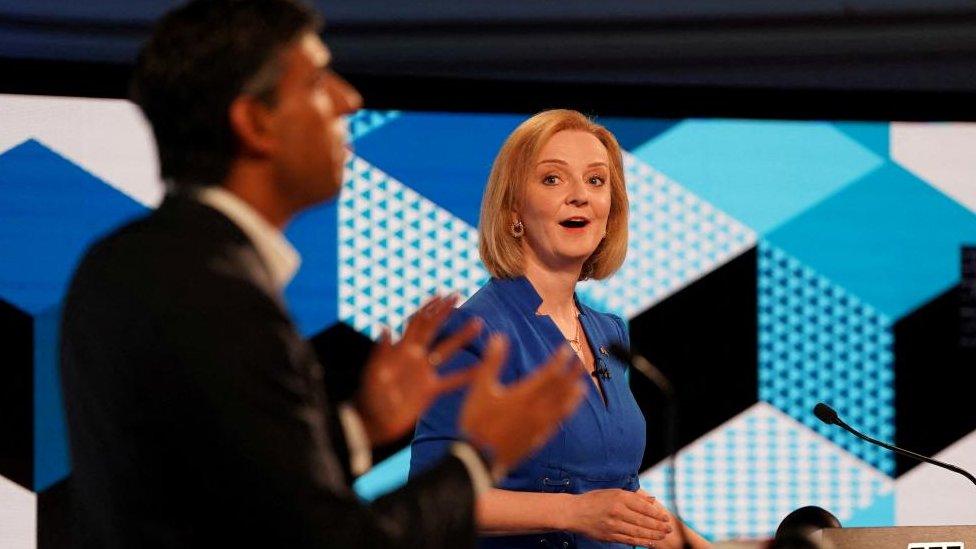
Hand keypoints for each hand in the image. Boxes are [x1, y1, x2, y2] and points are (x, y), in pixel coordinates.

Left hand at [354, 294, 481, 444]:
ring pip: (446, 350)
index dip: (429, 308)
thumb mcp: (373, 373)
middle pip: (433, 328)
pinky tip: (482, 369)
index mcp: (400, 350)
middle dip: (444, 312)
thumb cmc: (369, 398)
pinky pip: (452, 381)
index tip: (443, 295)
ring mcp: (423, 372)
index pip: (417, 322)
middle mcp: (414, 357)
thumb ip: (381, 352)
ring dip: (461, 337)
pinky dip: (467, 375)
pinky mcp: (429, 390)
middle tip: (459, 295)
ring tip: (478, 323)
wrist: (373, 422)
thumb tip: (385, 328)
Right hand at [458, 336, 585, 476]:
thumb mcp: (480, 389)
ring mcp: (538, 427)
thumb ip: (492, 362)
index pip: (548, 374)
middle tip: (581, 363)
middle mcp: (536, 411)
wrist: (478, 459)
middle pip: (560, 390)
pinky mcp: (536, 440)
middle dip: (571, 375)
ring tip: (582, 387)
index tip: (566, 350)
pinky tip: (565, 414)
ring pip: (562, 409)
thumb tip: (499, 337)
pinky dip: (563, 415)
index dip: (559, 361)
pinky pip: (555, 425)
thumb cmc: (477, 422)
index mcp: (524, 396)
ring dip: (573, 396)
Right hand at [566, 488, 670, 547]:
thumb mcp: (613, 492)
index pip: (643, 507)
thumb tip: (653, 500)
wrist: (574, 512)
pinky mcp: (609, 535)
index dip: (656, 514)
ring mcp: (613, 524)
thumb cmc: (594, 500)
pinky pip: (628, 540)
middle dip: (658, 526)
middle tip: (669, 528)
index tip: (665, 517)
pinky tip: (650, 542)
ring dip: (653, 535)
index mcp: (619, 497)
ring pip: (637, 531)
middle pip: (643, 520)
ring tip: (663, 536)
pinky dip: (641, 542)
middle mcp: (617, 511)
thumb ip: (634, 496)